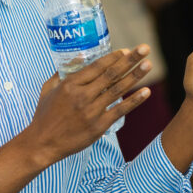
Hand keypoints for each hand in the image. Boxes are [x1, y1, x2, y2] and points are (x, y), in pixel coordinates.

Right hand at [26, 46, 153, 164]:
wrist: (43, 143)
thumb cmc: (44, 115)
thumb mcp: (48, 89)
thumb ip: (61, 73)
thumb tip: (77, 59)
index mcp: (70, 85)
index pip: (97, 66)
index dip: (113, 57)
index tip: (126, 50)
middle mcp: (82, 96)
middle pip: (111, 74)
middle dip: (130, 60)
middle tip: (145, 48)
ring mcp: (92, 111)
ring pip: (118, 90)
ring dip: (135, 75)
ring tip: (148, 64)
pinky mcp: (99, 126)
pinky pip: (120, 110)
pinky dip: (134, 101)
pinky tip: (146, 91)